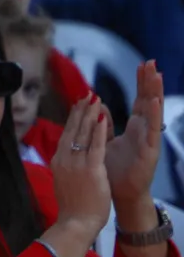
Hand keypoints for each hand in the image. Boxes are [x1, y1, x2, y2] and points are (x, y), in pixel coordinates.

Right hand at [48, 93, 111, 241]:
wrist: (75, 222)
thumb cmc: (72, 207)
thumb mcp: (63, 182)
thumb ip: (66, 167)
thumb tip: (66, 157)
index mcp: (58, 161)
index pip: (66, 134)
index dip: (73, 118)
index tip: (78, 105)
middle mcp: (64, 159)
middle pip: (72, 129)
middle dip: (81, 110)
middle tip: (87, 94)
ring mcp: (77, 163)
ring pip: (83, 133)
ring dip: (89, 114)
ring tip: (95, 99)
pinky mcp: (91, 169)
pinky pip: (96, 146)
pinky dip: (99, 130)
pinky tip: (102, 117)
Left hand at [105, 61, 164, 207]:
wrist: (118, 194)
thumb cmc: (114, 169)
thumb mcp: (106, 142)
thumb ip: (104, 125)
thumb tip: (99, 106)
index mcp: (134, 127)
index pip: (139, 99)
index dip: (141, 83)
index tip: (143, 64)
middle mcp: (143, 131)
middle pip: (148, 101)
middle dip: (149, 82)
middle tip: (152, 62)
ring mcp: (148, 140)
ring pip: (153, 112)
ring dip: (155, 93)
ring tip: (157, 75)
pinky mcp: (150, 151)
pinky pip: (152, 130)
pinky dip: (152, 115)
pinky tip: (153, 101)